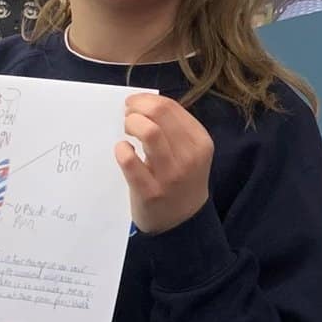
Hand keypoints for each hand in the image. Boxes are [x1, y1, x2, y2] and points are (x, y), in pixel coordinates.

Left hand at [118, 91, 216, 233]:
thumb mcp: (190, 151)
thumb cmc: (181, 179)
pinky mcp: (150, 191)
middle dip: (136, 107)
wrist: (182, 221)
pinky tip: (123, 151)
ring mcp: (171, 175)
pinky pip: (130, 161)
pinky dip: (122, 150)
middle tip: (128, 115)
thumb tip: (144, 103)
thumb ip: (174, 128)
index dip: (146, 99)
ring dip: (131, 124)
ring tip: (127, 131)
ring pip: (149, 132)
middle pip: (159, 113)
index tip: (134, 105)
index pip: (170, 106)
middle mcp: (190, 156)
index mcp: (200, 141)